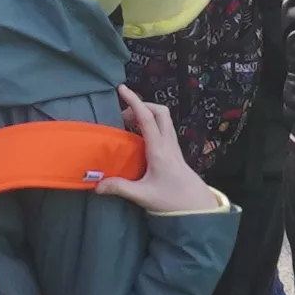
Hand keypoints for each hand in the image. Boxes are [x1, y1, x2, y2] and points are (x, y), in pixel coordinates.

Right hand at [110, 95, 225, 215]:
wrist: (196, 204)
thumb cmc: (171, 199)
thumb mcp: (143, 195)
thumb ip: (120, 188)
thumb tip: (97, 185)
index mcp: (159, 149)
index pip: (147, 118)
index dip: (134, 101)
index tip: (122, 89)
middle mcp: (168, 143)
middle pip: (160, 111)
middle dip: (142, 105)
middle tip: (124, 115)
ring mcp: (173, 146)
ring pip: (163, 119)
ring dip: (146, 114)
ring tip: (128, 126)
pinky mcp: (174, 151)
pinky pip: (163, 128)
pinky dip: (150, 124)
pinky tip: (139, 139)